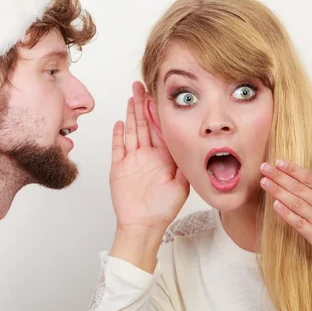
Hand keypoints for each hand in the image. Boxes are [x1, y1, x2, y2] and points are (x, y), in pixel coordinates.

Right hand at [109, 82, 188, 271]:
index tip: (159, 94)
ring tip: (131, 95)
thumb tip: (193, 145)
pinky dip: (118, 134)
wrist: (144, 225)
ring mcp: (133, 160)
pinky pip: (118, 147)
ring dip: (131, 113)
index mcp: (164, 157)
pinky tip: (120, 121)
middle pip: (145, 124)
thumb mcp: (182, 185)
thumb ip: (185, 164)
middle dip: (143, 104)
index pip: (161, 128)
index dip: (159, 111)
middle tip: (141, 85)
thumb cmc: (164, 209)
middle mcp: (149, 155)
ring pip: (132, 130)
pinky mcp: (119, 167)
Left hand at [259, 158, 311, 271]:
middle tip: (263, 167)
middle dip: (280, 176)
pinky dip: (287, 214)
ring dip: (279, 192)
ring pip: (296, 204)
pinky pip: (299, 224)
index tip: (280, 162)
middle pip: (300, 188)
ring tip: (264, 182)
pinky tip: (275, 205)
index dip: (295, 170)